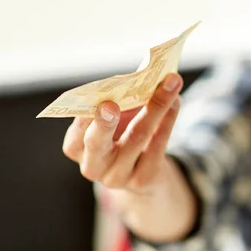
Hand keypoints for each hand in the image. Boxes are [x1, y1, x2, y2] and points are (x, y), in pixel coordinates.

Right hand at [62, 73, 182, 194]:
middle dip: (103, 122)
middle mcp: (92, 166)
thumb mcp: (114, 119)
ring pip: (137, 137)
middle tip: (111, 104)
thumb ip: (119, 98)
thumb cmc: (121, 135)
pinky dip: (168, 119)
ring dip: (155, 106)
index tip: (93, 99)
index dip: (83, 118)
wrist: (142, 173)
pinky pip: (158, 146)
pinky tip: (175, 101)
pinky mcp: (144, 179)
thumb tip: (145, 71)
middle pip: (96, 143)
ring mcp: (118, 176)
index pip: (75, 134)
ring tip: (170, 83)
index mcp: (76, 147)